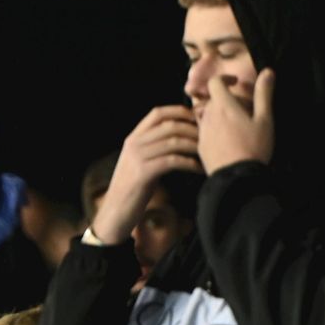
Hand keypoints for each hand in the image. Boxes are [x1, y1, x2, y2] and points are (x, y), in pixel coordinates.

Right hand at [91, 106, 201, 243]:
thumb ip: (152, 147)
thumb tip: (178, 136)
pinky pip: (173, 161)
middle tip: (209, 137)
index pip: (157, 113)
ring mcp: (137, 158)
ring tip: (207, 152)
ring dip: (194, 145)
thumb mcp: (139, 162)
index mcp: (133, 138)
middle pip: (169, 125)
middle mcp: (134, 144)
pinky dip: (190, 163)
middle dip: (193, 129)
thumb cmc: (132, 188)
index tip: (196, 119)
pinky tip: (199, 168)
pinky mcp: (143, 173)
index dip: (180, 111)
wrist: (115, 212)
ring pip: (173, 142)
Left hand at [197, 69, 274, 173]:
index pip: (214, 83)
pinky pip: (204, 132)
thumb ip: (264, 94)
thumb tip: (268, 72)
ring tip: (235, 126)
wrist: (236, 178)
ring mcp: (202, 133)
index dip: (224, 79)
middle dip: (224, 100)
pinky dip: (214, 131)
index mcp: (223, 107)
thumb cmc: (253, 147)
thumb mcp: (264, 119)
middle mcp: (208, 117)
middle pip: (211, 100)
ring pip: (206, 116)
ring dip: (218, 115)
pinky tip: (227, 141)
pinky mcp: (201, 147)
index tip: (234, 83)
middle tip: (242, 109)